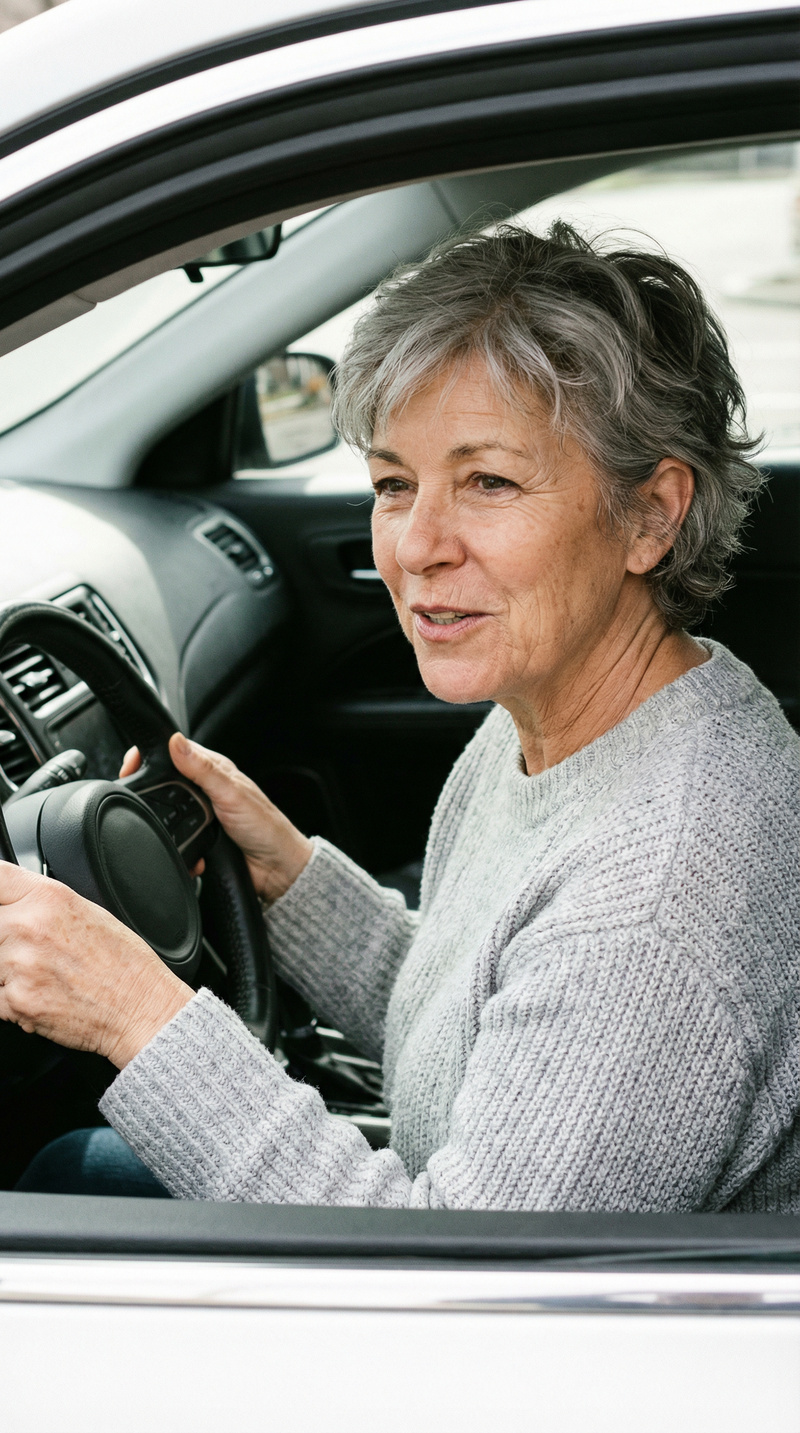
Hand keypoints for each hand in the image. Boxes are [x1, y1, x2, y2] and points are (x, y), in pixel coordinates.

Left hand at [0, 862, 191, 1066]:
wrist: (142, 1008)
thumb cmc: (125, 963)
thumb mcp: (87, 912)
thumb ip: (42, 904)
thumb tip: (13, 906)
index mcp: (49, 897)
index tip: (3, 904)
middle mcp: (29, 926)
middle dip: (4, 938)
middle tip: (29, 951)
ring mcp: (19, 964)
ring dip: (5, 972)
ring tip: (38, 975)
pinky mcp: (16, 1002)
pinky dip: (11, 1000)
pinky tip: (41, 995)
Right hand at [120, 734, 312, 902]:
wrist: (277, 869)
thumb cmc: (265, 826)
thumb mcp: (231, 792)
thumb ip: (202, 768)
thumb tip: (176, 742)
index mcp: (213, 770)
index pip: (173, 753)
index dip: (150, 755)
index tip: (131, 765)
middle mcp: (205, 790)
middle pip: (165, 784)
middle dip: (152, 794)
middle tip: (139, 800)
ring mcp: (200, 814)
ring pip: (167, 814)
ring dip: (166, 826)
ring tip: (167, 830)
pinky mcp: (199, 838)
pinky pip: (176, 840)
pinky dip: (179, 848)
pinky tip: (189, 854)